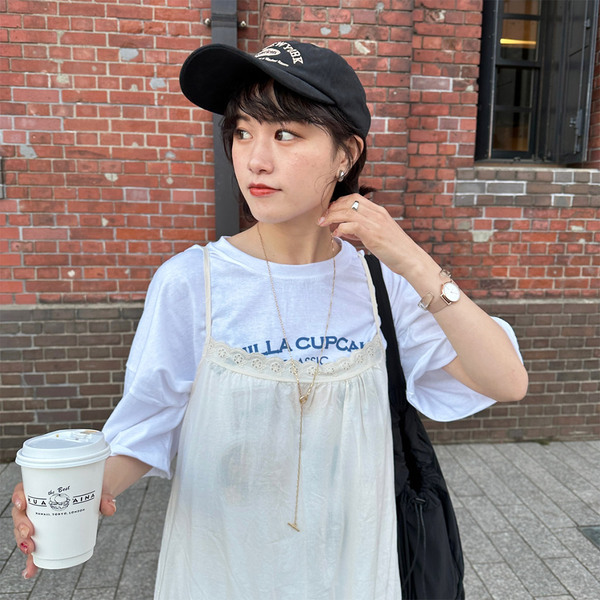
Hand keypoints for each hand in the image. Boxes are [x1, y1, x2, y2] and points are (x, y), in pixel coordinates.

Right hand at [12, 482, 117, 579]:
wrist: (99, 493)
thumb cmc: (94, 487)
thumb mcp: (99, 489)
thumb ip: (105, 498)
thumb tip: (110, 508)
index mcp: (45, 486)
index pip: (23, 489)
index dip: (18, 496)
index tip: (23, 504)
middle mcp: (39, 503)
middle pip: (20, 514)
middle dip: (21, 525)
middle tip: (30, 533)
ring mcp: (41, 519)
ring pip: (24, 531)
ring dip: (23, 543)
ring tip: (31, 551)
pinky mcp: (47, 534)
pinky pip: (35, 547)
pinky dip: (32, 560)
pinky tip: (31, 570)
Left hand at [318, 193, 433, 277]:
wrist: (410, 259)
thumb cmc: (393, 250)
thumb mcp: (377, 234)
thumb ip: (360, 230)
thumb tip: (341, 229)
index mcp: (379, 211)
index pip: (355, 198)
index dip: (339, 202)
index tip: (330, 211)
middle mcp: (377, 214)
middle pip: (348, 202)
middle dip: (332, 208)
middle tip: (322, 218)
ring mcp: (376, 223)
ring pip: (347, 212)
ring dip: (332, 217)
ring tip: (323, 224)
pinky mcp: (373, 235)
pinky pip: (352, 225)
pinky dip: (341, 228)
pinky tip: (336, 234)